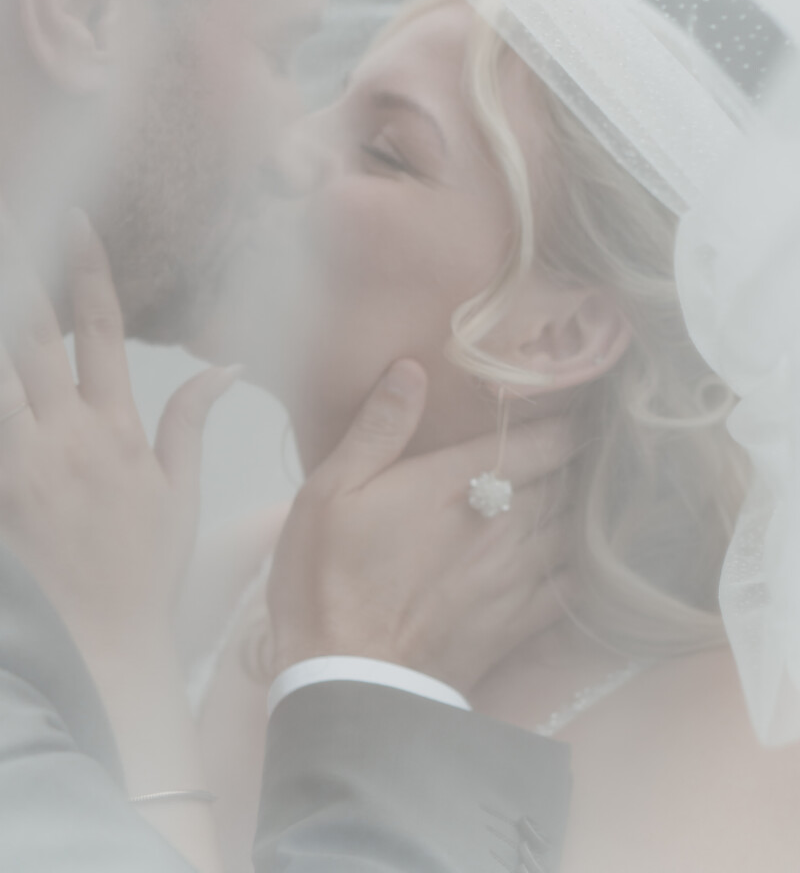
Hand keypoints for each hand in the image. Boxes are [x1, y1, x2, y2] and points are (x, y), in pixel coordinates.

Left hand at [0, 203, 236, 663]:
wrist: (99, 644)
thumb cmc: (143, 571)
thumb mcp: (180, 493)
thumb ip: (191, 420)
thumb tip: (226, 365)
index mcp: (117, 430)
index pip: (100, 329)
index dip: (87, 270)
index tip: (75, 222)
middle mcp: (65, 435)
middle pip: (31, 335)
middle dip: (19, 274)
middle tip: (10, 222)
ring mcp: (23, 463)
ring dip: (1, 327)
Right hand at [267, 361, 573, 696]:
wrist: (345, 682)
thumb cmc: (328, 579)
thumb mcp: (331, 490)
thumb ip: (379, 427)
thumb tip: (412, 369)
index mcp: (456, 485)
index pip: (539, 444)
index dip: (569, 423)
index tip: (586, 406)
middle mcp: (499, 524)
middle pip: (565, 483)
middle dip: (582, 460)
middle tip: (600, 440)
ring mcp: (514, 577)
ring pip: (573, 528)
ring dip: (587, 506)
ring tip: (599, 487)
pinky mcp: (517, 624)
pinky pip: (572, 585)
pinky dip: (588, 563)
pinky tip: (592, 555)